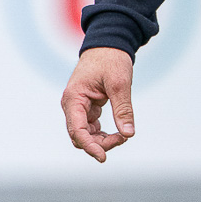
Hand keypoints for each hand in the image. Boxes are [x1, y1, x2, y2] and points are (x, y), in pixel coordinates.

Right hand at [61, 47, 135, 162]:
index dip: (89, 146)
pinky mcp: (87, 108)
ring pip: (86, 134)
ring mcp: (78, 107)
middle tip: (123, 139)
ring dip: (102, 140)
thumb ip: (123, 109)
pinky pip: (91, 128)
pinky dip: (103, 133)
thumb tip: (128, 133)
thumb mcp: (119, 83)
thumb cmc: (111, 59)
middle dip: (99, 144)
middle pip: (80, 136)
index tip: (103, 157)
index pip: (77, 130)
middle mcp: (72, 105)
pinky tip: (118, 132)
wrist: (108, 44)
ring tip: (123, 136)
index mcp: (74, 98)